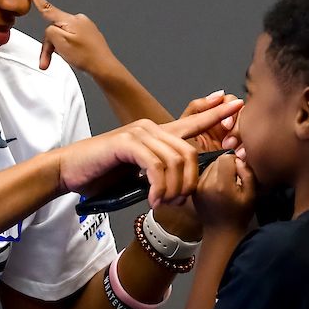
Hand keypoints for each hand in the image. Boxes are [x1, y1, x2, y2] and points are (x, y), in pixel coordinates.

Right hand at [27, 0, 117, 76]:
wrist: (104, 67)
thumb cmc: (86, 56)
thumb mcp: (61, 43)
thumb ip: (50, 32)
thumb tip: (50, 30)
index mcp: (71, 20)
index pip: (48, 8)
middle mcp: (78, 20)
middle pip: (54, 29)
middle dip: (49, 46)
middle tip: (47, 62)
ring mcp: (84, 27)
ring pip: (61, 36)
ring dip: (57, 49)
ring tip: (65, 59)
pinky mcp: (87, 35)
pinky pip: (70, 39)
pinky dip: (67, 49)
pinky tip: (72, 56)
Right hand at [56, 100, 241, 206]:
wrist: (72, 172)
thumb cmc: (104, 175)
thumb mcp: (140, 175)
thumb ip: (161, 174)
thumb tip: (182, 188)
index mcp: (157, 134)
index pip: (193, 121)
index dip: (216, 113)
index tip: (236, 105)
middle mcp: (151, 128)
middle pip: (190, 153)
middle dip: (190, 183)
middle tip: (179, 203)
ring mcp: (139, 133)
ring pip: (175, 160)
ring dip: (174, 189)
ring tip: (164, 204)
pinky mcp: (127, 142)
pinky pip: (156, 165)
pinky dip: (158, 186)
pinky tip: (153, 199)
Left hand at [193, 152, 255, 232]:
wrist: (221, 233)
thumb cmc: (239, 215)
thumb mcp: (251, 195)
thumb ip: (247, 174)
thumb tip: (238, 160)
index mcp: (222, 185)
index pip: (225, 157)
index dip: (235, 161)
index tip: (240, 171)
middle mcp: (207, 184)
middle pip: (217, 160)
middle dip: (227, 166)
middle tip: (234, 179)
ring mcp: (198, 187)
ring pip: (210, 166)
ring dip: (219, 171)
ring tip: (225, 184)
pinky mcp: (194, 190)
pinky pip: (204, 175)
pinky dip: (212, 177)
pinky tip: (217, 189)